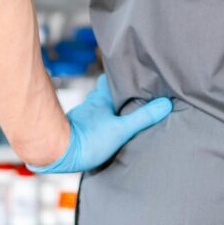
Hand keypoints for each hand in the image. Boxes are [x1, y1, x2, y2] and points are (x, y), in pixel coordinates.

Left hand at [26, 74, 172, 173]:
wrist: (57, 152)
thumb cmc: (88, 139)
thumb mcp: (121, 129)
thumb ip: (142, 117)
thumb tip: (165, 104)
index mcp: (102, 100)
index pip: (111, 80)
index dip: (119, 76)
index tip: (130, 72)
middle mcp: (91, 104)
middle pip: (104, 93)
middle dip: (114, 93)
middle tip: (128, 94)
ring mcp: (82, 116)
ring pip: (96, 107)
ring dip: (105, 108)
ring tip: (118, 113)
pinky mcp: (76, 130)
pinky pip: (89, 121)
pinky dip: (96, 121)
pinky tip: (101, 129)